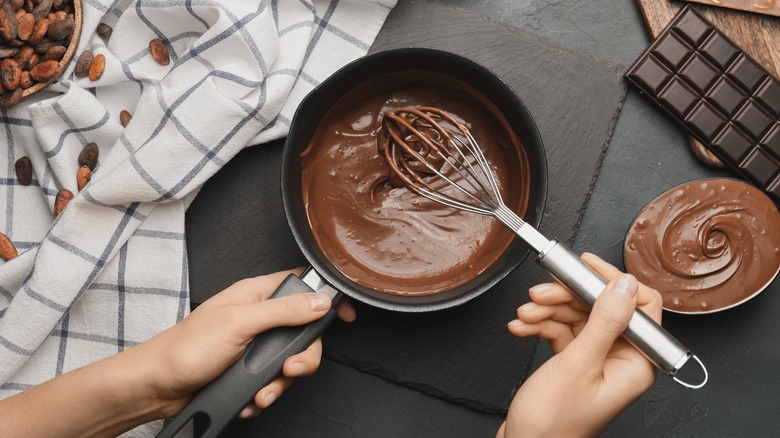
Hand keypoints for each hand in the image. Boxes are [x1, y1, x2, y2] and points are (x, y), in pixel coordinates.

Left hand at [130, 269, 355, 418]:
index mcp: (256, 294)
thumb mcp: (240, 323)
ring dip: (280, 383)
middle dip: (302, 357)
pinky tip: (250, 399)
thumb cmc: (187, 348)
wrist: (158, 387)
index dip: (325, 296)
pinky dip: (265, 394)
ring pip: (290, 362)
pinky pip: (273, 382)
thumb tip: (320, 302)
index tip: (344, 314)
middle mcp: (258, 317)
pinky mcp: (247, 370)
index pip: (301, 284)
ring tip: (262, 394)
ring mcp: (254, 345)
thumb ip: (283, 311)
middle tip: (289, 369)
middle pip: (303, 332)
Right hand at [497, 253, 661, 437]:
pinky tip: (521, 328)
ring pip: (577, 316)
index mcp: (636, 363)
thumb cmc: (553, 424)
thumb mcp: (577, 366)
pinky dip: (540, 326)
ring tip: (525, 315)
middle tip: (540, 293)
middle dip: (566, 297)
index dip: (611, 281)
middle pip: (600, 306)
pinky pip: (561, 331)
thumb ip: (604, 322)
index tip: (584, 265)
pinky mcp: (575, 363)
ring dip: (547, 311)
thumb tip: (624, 284)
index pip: (638, 305)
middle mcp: (621, 360)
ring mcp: (597, 361)